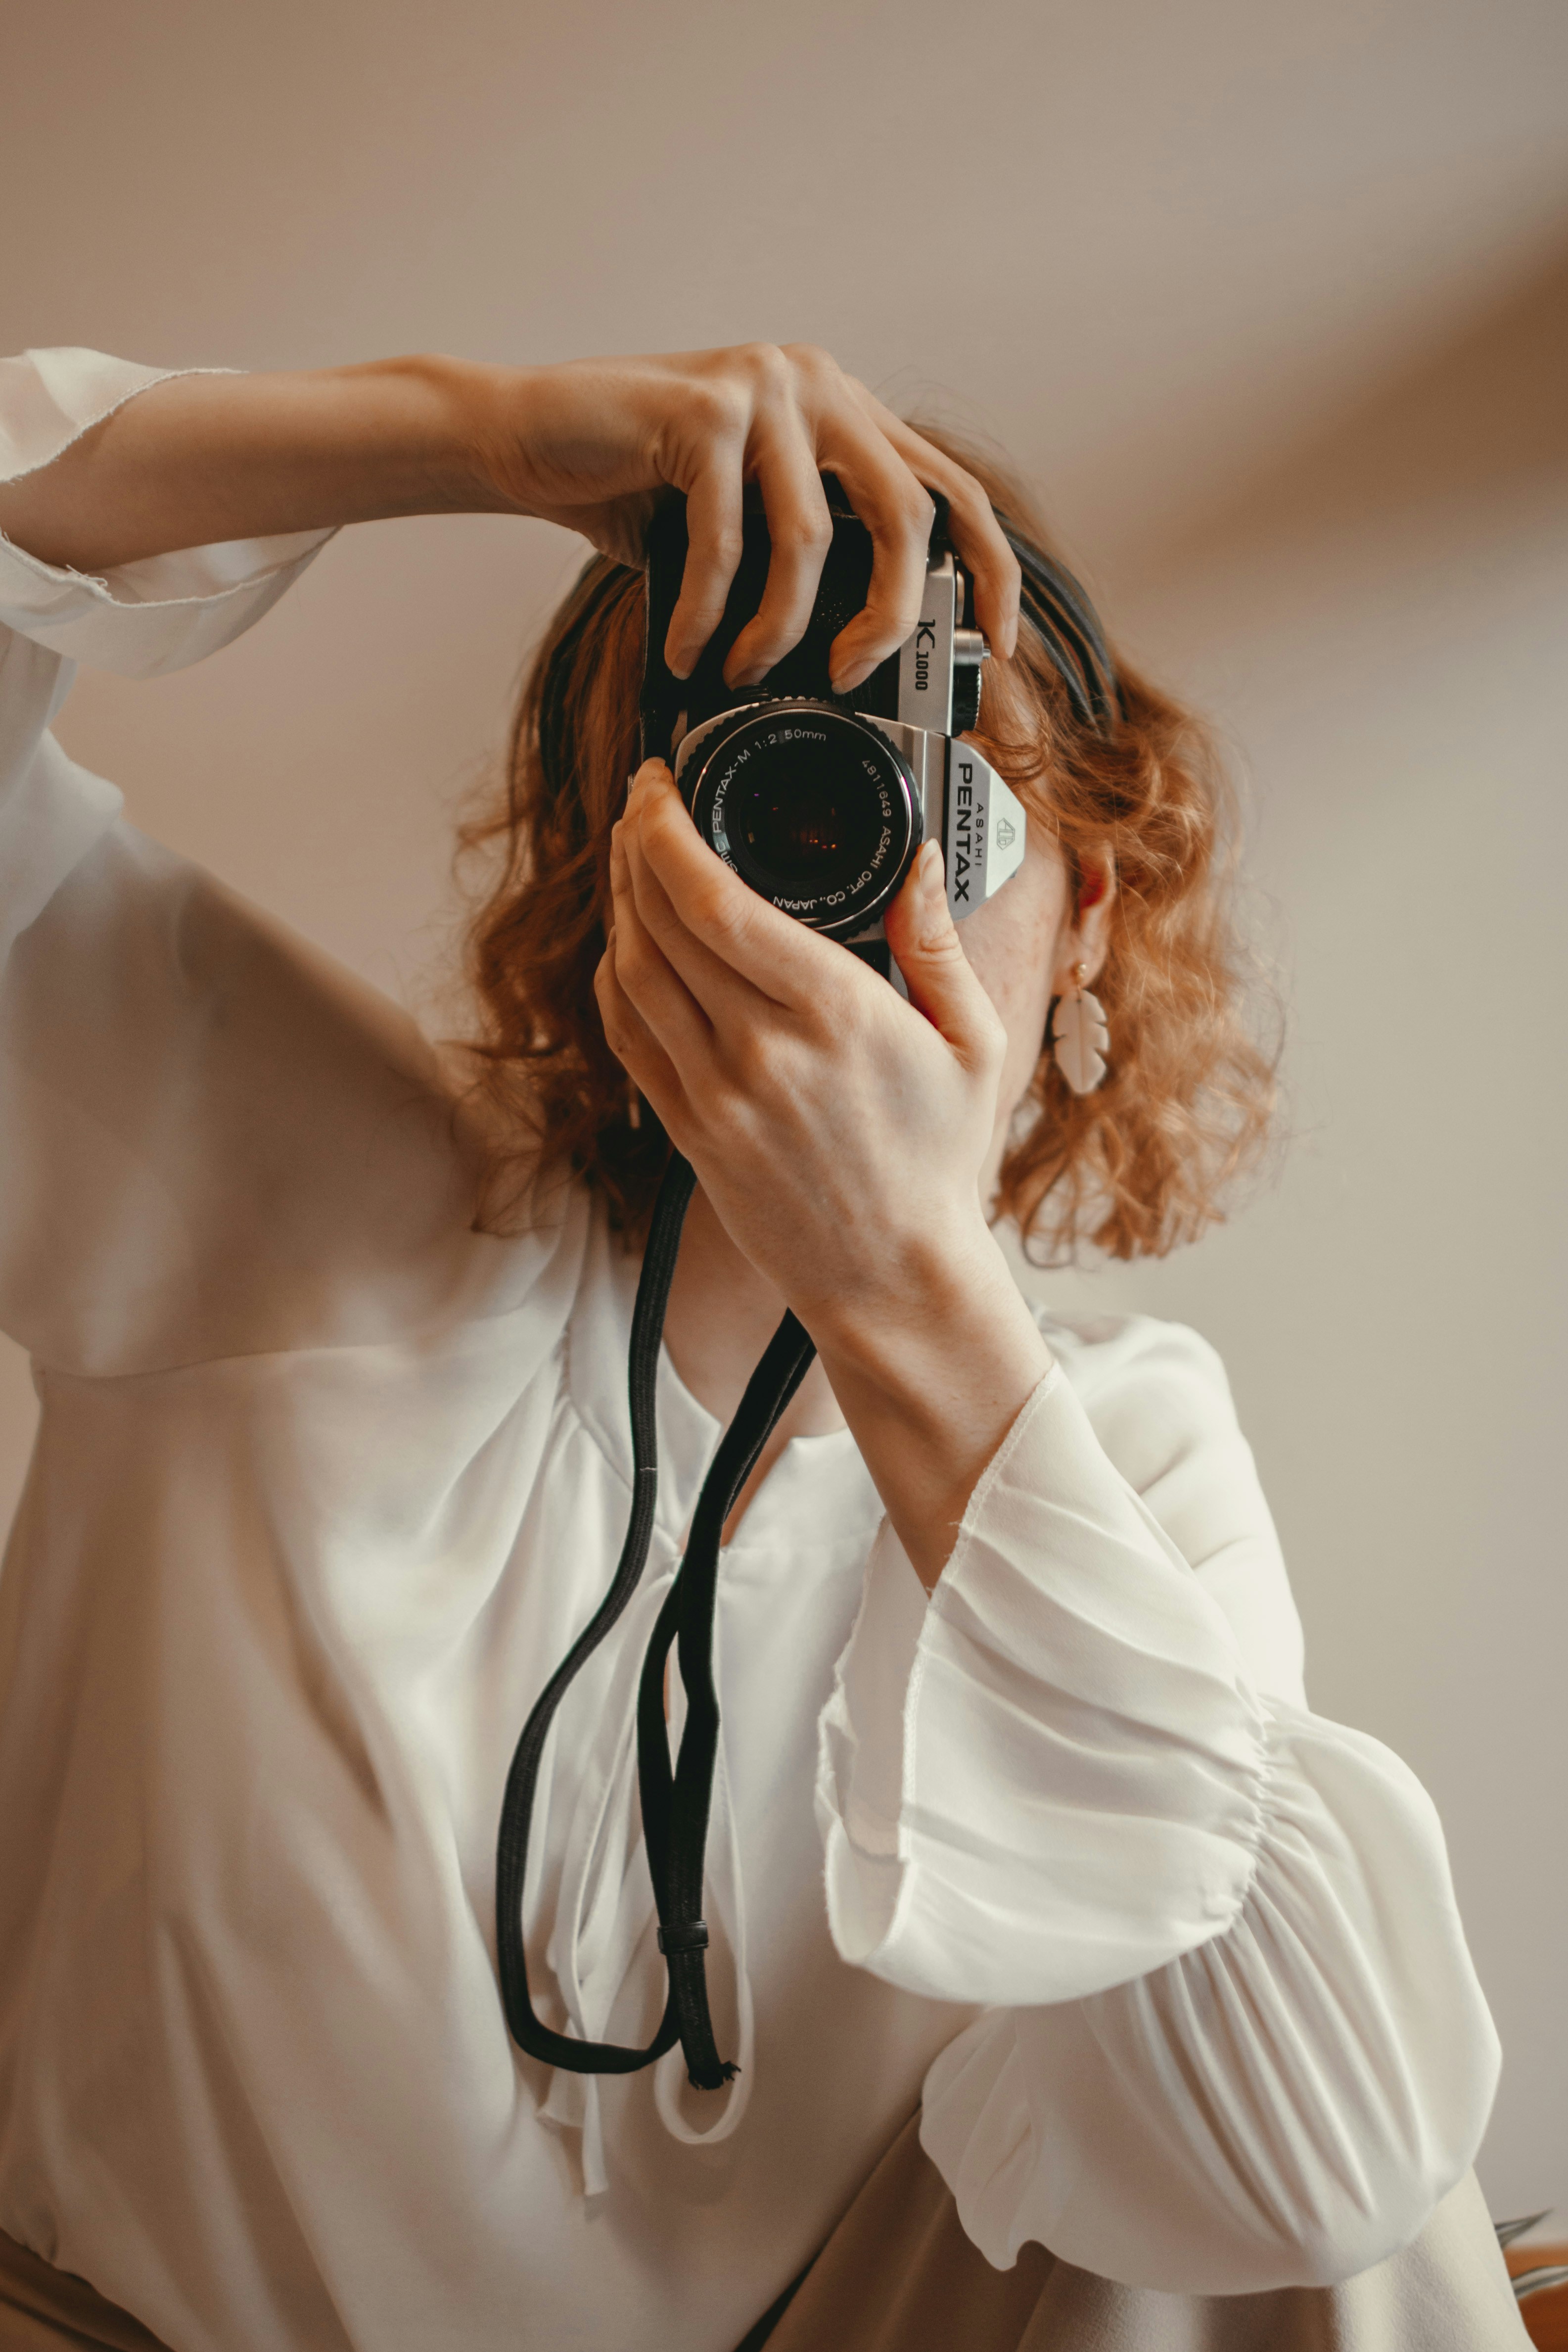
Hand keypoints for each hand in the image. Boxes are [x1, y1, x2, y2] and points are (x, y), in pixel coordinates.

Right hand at [475, 343, 1020, 693]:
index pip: (951, 490)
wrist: (522, 436)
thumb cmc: (631, 488)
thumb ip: (805, 556)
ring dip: (777, 630)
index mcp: (844, 410)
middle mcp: (819, 384)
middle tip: (850, 676)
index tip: (992, 644)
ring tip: (742, 670)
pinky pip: (729, 542)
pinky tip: (687, 648)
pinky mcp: (705, 409)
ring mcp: (766, 387)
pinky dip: (708, 614)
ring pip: (813, 540)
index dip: (990, 570)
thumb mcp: (742, 524)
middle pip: (906, 515)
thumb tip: (864, 654)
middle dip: (890, 616)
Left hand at [595, 761, 1051, 1582]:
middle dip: (634, 844)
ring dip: (619, 902)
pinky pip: (626, 1035)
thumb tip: (922, 862)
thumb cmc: (939, 1162)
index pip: (712, 900)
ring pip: (630, 972)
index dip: (666, 830)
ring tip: (632, 856)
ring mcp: (712, 1095)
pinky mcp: (686, 1131)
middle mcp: (759, 1051)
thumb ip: (941, 946)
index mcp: (832, 1014)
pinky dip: (613, 977)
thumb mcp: (975, 1044)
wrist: (892, 1275)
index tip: (661, 785)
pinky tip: (627, 941)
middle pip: (658, 920)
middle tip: (643, 801)